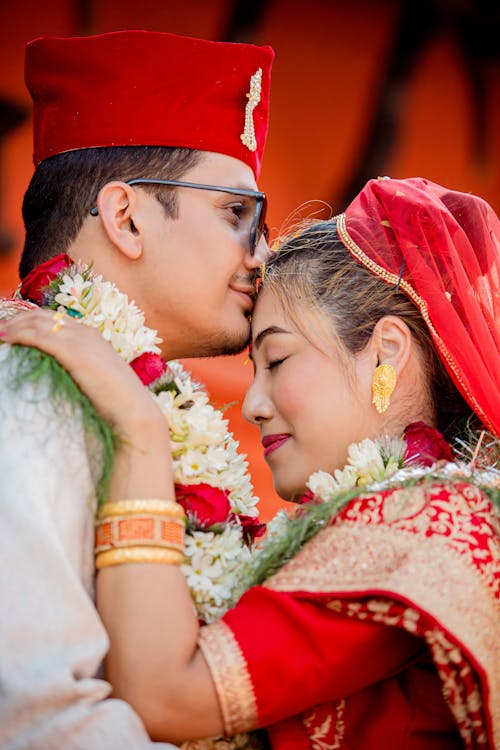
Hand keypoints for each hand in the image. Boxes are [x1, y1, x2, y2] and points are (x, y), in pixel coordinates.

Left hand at [0, 308, 165, 437]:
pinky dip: (17, 335)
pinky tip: (4, 340)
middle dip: (16, 320)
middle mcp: (85, 332)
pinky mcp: (72, 350)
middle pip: (41, 316)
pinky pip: (37, 336)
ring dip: (12, 326)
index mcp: (93, 336)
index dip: (29, 321)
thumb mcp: (96, 380)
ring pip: (36, 322)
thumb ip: (80, 371)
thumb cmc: (117, 404)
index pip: (54, 319)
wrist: (133, 411)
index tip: (11, 330)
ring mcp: (80, 339)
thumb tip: (63, 376)